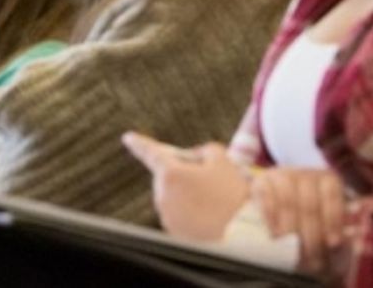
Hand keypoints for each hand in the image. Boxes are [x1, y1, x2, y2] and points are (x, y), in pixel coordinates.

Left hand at [122, 133, 249, 241]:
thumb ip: (204, 151)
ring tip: (214, 201)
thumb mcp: (222, 161)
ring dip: (187, 193)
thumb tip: (195, 157)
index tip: (128, 138)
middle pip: (168, 176)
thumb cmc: (232, 195)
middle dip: (183, 173)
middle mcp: (162, 196)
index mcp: (171, 174)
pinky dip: (190, 211)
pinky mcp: (174, 233)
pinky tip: (210, 214)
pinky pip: (179, 214)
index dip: (139, 143)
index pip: (151, 153)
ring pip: (173, 196)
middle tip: (208, 178)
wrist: (244, 233)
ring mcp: (167, 216)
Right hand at [250, 166, 347, 274]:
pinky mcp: (262, 181)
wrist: (278, 209)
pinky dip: (271, 217)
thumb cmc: (312, 224)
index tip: (333, 244)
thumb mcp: (330, 229)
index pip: (333, 197)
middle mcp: (306, 174)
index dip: (333, 220)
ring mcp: (282, 175)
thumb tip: (355, 240)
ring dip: (290, 228)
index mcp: (329, 180)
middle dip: (312, 236)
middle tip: (312, 261)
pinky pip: (266, 197)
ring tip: (293, 249)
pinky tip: (274, 234)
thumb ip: (345, 237)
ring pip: (288, 201)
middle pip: (310, 205)